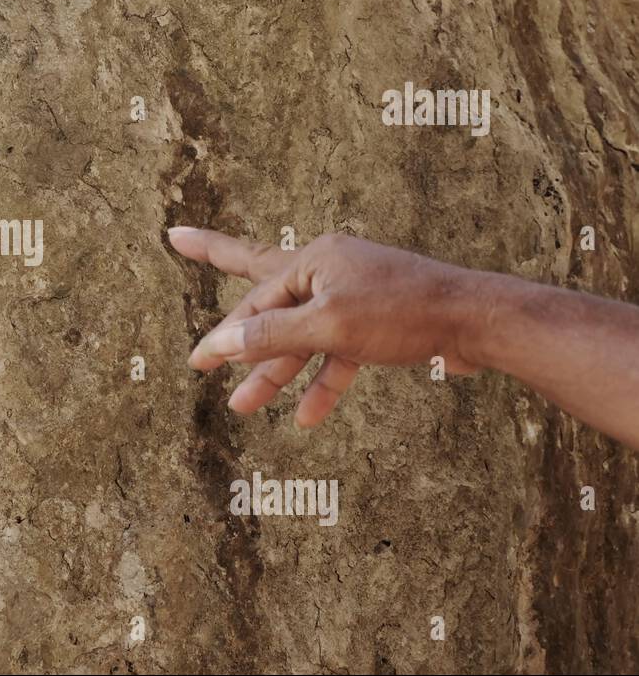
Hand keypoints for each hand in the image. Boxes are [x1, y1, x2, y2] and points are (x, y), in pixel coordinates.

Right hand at [168, 228, 484, 427]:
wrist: (478, 322)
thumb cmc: (405, 313)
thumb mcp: (330, 325)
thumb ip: (272, 334)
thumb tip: (222, 341)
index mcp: (316, 259)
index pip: (255, 298)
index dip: (224, 333)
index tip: (196, 360)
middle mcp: (330, 272)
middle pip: (268, 309)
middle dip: (236, 342)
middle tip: (197, 362)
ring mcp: (353, 299)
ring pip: (301, 340)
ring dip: (275, 374)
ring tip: (244, 407)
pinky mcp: (375, 326)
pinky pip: (336, 355)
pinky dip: (322, 383)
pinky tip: (305, 415)